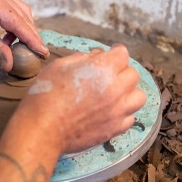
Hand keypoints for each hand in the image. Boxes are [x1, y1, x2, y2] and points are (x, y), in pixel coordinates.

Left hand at [0, 0, 48, 71]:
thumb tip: (10, 65)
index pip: (20, 23)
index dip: (33, 39)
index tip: (43, 52)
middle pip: (24, 16)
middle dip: (31, 35)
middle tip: (37, 53)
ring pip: (20, 10)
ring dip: (23, 28)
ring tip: (19, 47)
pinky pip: (12, 8)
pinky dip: (14, 22)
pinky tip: (7, 37)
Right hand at [15, 44, 145, 154]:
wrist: (42, 130)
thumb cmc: (46, 95)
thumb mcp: (59, 65)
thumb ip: (81, 58)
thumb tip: (95, 58)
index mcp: (102, 69)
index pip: (123, 54)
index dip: (115, 51)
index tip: (111, 53)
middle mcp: (115, 89)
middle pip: (133, 74)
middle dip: (121, 70)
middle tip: (107, 74)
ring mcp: (117, 111)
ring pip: (138, 97)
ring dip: (128, 92)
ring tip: (114, 93)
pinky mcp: (115, 129)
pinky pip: (130, 117)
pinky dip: (123, 112)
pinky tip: (110, 111)